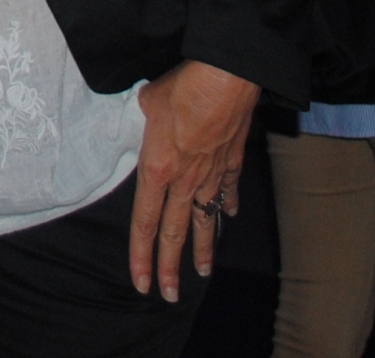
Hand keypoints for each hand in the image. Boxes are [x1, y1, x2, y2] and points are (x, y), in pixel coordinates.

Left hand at [129, 58, 258, 301]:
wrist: (226, 79)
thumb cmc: (183, 88)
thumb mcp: (146, 103)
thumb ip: (142, 120)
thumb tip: (144, 118)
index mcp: (158, 170)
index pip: (145, 223)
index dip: (141, 256)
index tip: (141, 282)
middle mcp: (185, 180)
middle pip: (175, 232)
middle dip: (170, 267)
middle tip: (169, 294)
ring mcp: (212, 174)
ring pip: (205, 219)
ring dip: (203, 247)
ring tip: (202, 271)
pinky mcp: (232, 160)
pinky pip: (228, 189)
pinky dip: (228, 204)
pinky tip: (228, 217)